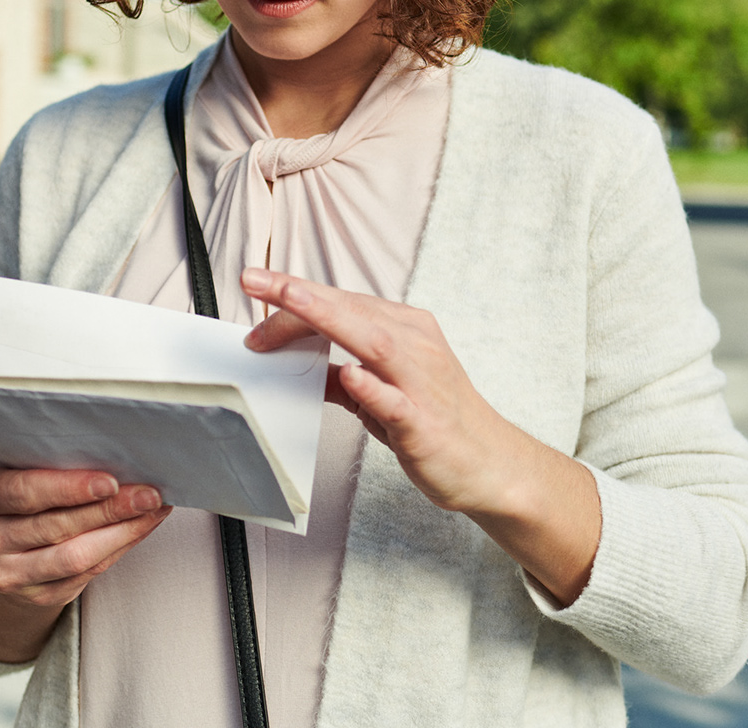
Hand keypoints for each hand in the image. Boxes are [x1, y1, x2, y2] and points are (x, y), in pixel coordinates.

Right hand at [0, 468, 171, 608]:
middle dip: (111, 509)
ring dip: (123, 531)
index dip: (69, 487)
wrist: (1, 554)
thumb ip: (53, 468)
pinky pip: (87, 574)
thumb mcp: (21, 476)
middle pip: (57, 525)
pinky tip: (141, 528)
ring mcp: (9, 575)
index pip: (25, 492)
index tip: (111, 481)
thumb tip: (119, 456)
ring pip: (75, 556)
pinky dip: (120, 547)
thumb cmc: (23, 501)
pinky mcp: (37, 597)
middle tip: (149, 494)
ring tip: (154, 510)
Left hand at [241, 267, 600, 604]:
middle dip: (300, 295)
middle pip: (352, 312)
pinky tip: (351, 376)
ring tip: (291, 303)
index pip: (344, 304)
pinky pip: (397, 401)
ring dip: (329, 318)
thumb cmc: (437, 423)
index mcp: (406, 332)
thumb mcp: (384, 394)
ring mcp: (422, 383)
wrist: (492, 466)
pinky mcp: (425, 423)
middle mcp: (416, 347)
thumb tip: (300, 364)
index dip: (297, 297)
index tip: (257, 287)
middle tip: (255, 282)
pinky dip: (373, 386)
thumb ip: (344, 378)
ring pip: (374, 341)